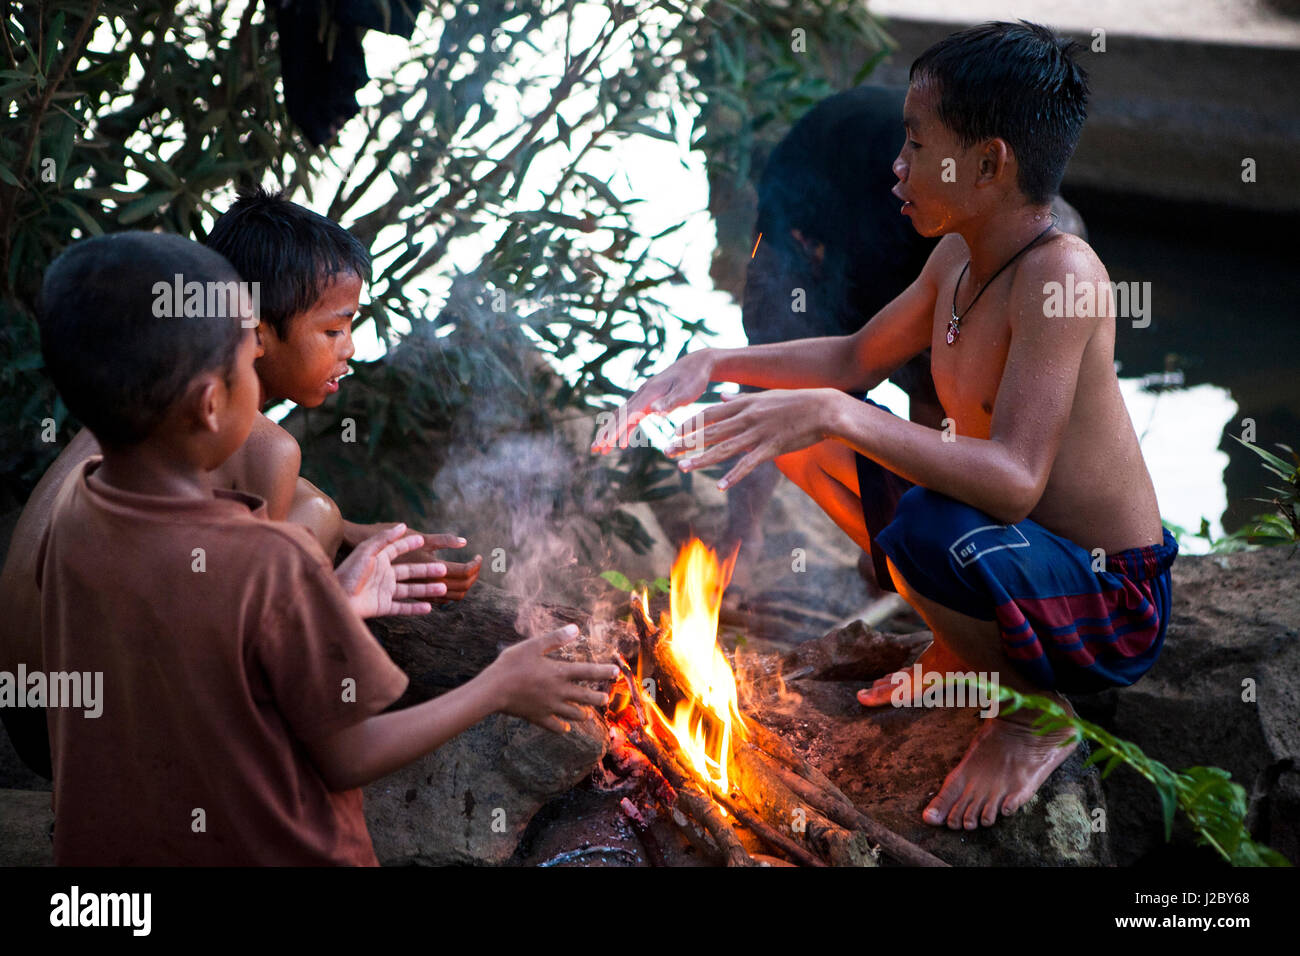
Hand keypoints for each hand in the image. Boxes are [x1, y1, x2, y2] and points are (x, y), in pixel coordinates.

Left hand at [335, 524, 445, 618]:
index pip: (397, 549)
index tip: (425, 541)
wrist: (335, 598)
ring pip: (410, 590)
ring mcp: (383, 591)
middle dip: (427, 571)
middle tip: (443, 569)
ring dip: (426, 589)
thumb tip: (403, 525)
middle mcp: (383, 575)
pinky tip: (428, 608)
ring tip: (443, 589)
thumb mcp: (366, 551)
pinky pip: (402, 608)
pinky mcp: (382, 607)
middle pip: (410, 571)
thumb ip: (384, 539)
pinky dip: (415, 609)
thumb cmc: (348, 573)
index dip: (410, 544)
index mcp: (378, 560)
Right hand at [397, 530, 482, 602]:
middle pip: (462, 586)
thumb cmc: (397, 541)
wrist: (369, 556)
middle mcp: (427, 584)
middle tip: (475, 564)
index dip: (475, 565)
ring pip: (453, 596)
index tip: (478, 557)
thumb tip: (464, 542)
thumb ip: (444, 540)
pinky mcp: (413, 599)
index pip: (464, 572)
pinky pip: (440, 601)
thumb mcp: (422, 538)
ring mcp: (422, 594)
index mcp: (431, 567)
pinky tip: (448, 583)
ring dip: (463, 586)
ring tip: (465, 573)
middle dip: (473, 575)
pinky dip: (449, 593)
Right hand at [488, 624, 619, 733]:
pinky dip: (562, 727)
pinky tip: (565, 728)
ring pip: (572, 714)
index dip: (603, 671)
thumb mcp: (533, 646)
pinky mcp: (538, 718)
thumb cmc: (511, 664)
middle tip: (606, 699)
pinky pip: (554, 726)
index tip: (617, 671)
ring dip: (583, 714)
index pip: (587, 672)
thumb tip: (576, 629)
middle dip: (598, 698)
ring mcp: (549, 707)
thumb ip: (555, 638)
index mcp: (559, 673)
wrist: (493, 690)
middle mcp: (558, 692)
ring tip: (588, 714)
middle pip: (585, 697)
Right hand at [590, 349, 714, 452]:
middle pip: (619, 416)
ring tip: (601, 450)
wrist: (697, 364)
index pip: (627, 414)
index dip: (615, 430)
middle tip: (594, 450)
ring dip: (612, 433)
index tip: (604, 443)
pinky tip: (624, 443)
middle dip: (606, 433)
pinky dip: (626, 430)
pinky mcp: (649, 400)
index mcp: (650, 393)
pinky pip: (633, 416)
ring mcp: (644, 396)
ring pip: (623, 417)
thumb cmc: (694, 379)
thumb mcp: (686, 392)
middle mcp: (642, 394)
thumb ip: (669, 402)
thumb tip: (653, 411)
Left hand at [665, 388, 844, 489]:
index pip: (709, 413)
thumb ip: (738, 399)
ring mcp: (758, 433)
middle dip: (686, 442)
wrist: (823, 408)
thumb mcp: (763, 396)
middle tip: (665, 451)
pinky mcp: (771, 448)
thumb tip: (719, 396)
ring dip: (701, 459)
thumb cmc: (794, 401)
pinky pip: (748, 464)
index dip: (689, 424)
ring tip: (682, 468)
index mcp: (743, 403)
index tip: (672, 432)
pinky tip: (719, 486)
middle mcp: (746, 417)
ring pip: (723, 448)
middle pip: (710, 432)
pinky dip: (733, 475)